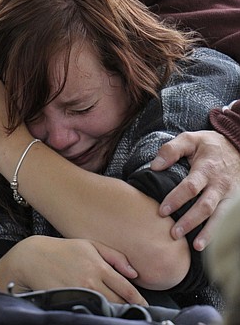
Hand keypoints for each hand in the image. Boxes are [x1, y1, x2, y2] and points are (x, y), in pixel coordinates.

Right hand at [15, 236, 146, 304]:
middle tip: (135, 310)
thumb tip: (134, 273)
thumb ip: (115, 256)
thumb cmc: (63, 250)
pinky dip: (97, 311)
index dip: (139, 300)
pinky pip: (89, 309)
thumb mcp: (90, 245)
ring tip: (119, 310)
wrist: (33, 258)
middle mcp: (90, 280)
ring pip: (105, 308)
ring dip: (114, 310)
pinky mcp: (68, 300)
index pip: (126, 289)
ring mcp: (79, 292)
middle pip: (118, 302)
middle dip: (128, 307)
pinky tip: (100, 309)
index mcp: (98, 266)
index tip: (144, 305)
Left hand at [151, 130, 239, 249]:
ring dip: (210, 233)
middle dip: (190, 222)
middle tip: (174, 234)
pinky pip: (230, 220)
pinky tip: (213, 245)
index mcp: (206, 169)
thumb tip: (154, 166)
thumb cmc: (209, 145)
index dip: (176, 200)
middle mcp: (220, 185)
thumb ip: (171, 150)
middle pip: (205, 207)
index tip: (162, 211)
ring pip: (221, 217)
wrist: (239, 146)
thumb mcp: (190, 139)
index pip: (190, 187)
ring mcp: (231, 195)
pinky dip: (222, 232)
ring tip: (196, 247)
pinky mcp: (237, 202)